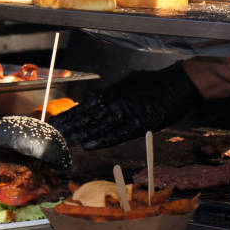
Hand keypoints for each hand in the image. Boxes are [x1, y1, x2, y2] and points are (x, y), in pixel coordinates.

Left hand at [48, 62, 202, 149]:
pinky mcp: (138, 124)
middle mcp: (114, 103)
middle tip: (52, 136)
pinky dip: (102, 140)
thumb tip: (95, 100)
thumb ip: (110, 94)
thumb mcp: (126, 84)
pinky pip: (116, 135)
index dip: (69, 116)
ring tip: (64, 142)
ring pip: (97, 127)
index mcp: (110, 94)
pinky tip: (89, 145)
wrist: (177, 84)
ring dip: (79, 135)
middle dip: (69, 127)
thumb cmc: (152, 84)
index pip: (84, 108)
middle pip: (86, 118)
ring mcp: (125, 114)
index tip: (55, 122)